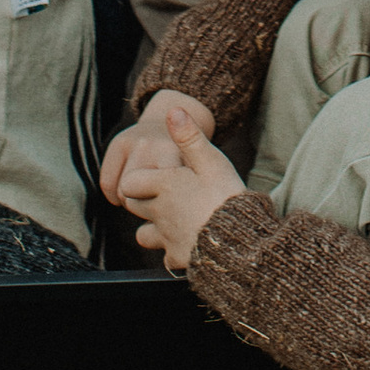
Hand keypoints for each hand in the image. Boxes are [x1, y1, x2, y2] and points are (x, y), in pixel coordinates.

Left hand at [99, 95, 243, 270]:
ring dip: (154, 228)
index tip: (159, 178)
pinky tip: (190, 244)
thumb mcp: (211, 161)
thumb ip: (190, 137)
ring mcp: (166, 237)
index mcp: (164, 185)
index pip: (130, 182)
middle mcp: (159, 212)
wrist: (240, 242)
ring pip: (143, 234)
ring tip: (177, 221)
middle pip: (134, 206)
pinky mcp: (177, 259)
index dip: (140, 180)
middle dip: (145, 201)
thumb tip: (174, 110)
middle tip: (171, 197)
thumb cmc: (226, 196)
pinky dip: (173, 251)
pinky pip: (166, 255)